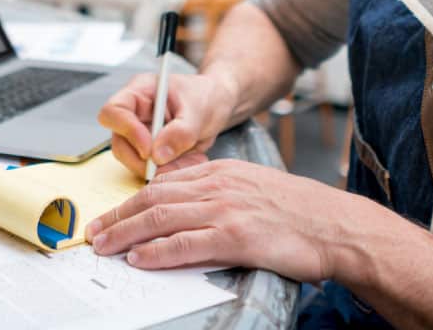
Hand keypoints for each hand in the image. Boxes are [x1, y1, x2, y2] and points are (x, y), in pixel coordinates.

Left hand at [84, 159, 354, 283]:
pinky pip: (185, 244)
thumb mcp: (254, 189)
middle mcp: (219, 185)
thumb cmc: (300, 213)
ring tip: (104, 246)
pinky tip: (140, 258)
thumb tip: (186, 210)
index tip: (111, 215)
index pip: (163, 184)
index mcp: (221, 173)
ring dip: (126, 233)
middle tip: (94, 232)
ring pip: (161, 217)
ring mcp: (227, 209)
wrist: (337, 226)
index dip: (131, 201)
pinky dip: (158, 251)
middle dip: (117, 216)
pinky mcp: (237, 236)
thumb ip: (220, 194)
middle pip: (153, 198)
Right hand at [97, 72, 236, 177]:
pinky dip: (170, 171)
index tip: (148, 148)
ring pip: (134, 161)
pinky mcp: (151, 152)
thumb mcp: (199, 110)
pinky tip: (191, 161)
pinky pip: (151, 169)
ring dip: (161, 169)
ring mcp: (140, 134)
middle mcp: (134, 114)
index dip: (126, 131)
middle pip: (119, 143)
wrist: (218, 104)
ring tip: (192, 160)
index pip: (114, 111)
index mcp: (140, 92)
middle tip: (172, 163)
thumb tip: (157, 156)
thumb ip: (180, 131)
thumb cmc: (206, 96)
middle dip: (144, 160)